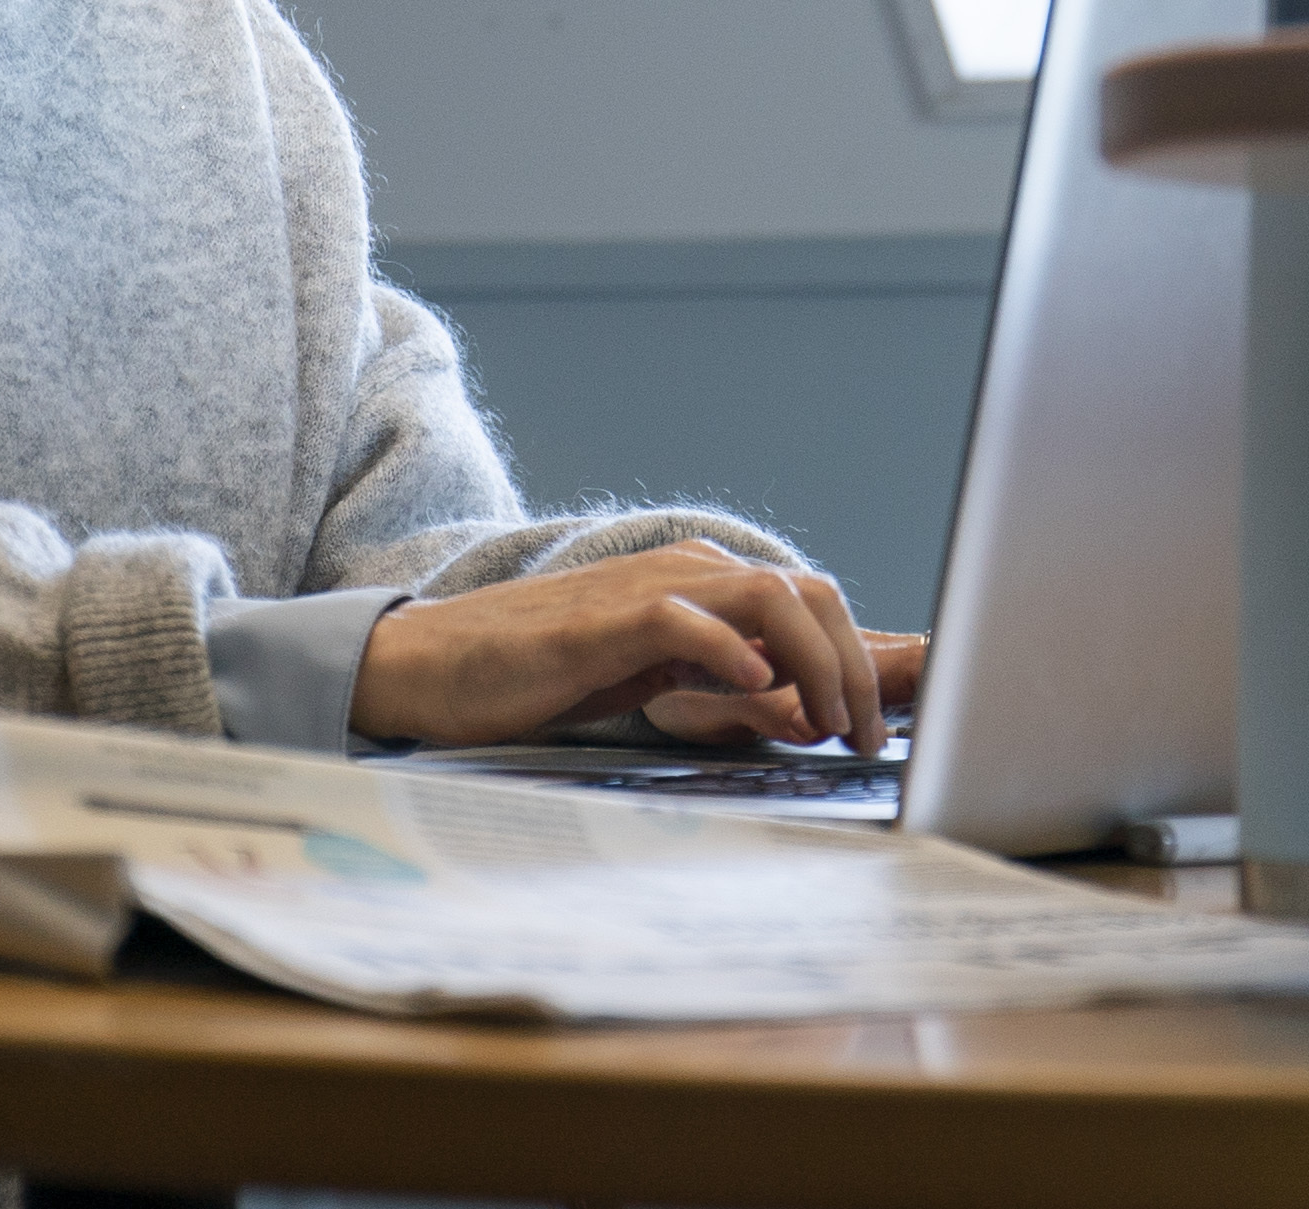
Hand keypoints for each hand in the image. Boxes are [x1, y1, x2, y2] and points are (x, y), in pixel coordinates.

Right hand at [347, 541, 888, 752]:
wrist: (434, 664)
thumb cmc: (540, 673)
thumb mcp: (651, 678)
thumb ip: (721, 680)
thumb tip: (799, 705)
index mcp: (701, 583)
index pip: (810, 600)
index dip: (859, 658)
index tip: (874, 724)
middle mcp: (686, 571)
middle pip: (811, 593)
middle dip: (857, 666)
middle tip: (865, 737)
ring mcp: (646, 590)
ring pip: (770, 596)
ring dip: (817, 660)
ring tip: (828, 723)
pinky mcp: (605, 621)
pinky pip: (688, 619)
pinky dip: (735, 651)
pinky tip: (758, 691)